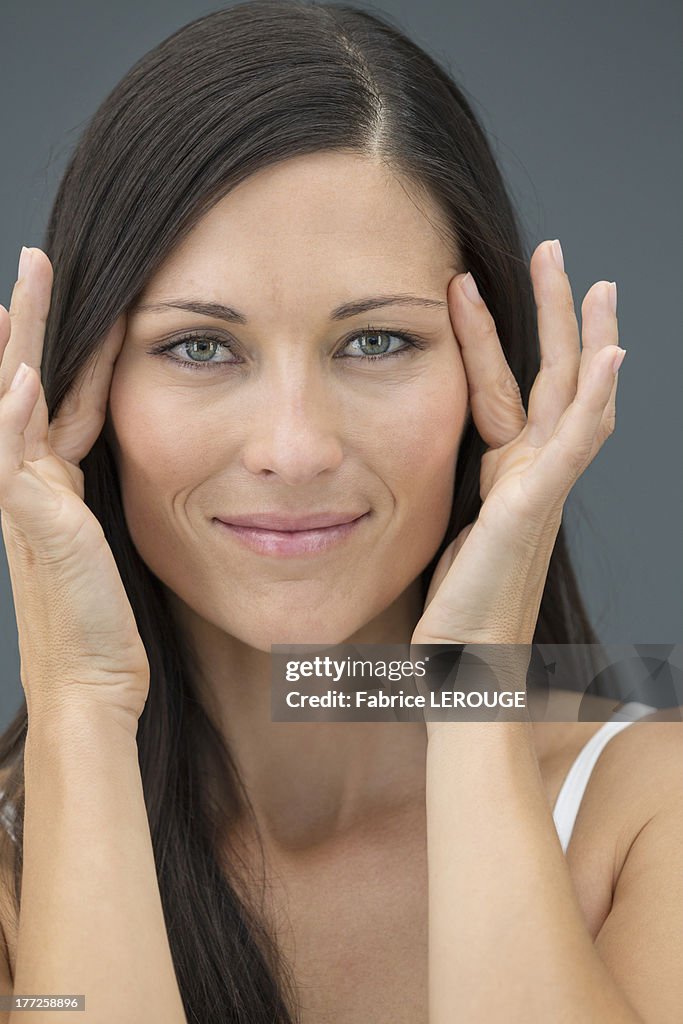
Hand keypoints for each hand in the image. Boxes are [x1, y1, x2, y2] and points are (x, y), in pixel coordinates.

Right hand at [0, 247, 148, 727]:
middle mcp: (30, 482)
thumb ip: (100, 500)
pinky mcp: (30, 525)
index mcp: (54, 482)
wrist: (90, 678)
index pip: (59, 397)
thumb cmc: (103, 620)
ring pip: (8, 407)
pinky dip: (11, 417)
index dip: (66, 346)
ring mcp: (22, 500)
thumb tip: (117, 474)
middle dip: (29, 321)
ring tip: (19, 289)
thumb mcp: (105, 543)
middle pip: (22, 383)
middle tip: (32, 261)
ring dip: (16, 346)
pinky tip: (19, 376)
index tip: (72, 297)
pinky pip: (13, 460)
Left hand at [411, 239, 622, 654]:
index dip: (486, 336)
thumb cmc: (451, 608)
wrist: (463, 666)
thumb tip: (382, 469)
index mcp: (504, 473)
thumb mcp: (437, 530)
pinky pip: (572, 446)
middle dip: (555, 314)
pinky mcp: (535, 509)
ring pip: (572, 398)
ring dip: (584, 339)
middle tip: (557, 252)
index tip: (464, 284)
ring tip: (593, 283)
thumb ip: (433, 493)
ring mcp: (539, 489)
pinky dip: (597, 401)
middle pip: (552, 377)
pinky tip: (610, 359)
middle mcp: (529, 473)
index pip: (500, 387)